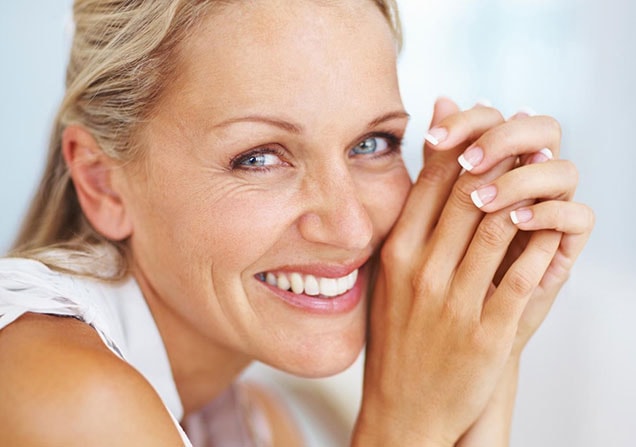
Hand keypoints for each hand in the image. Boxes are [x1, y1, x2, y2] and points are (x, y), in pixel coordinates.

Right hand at [352, 98, 592, 445]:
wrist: (404, 405)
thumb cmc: (398, 333)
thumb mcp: (389, 275)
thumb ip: (407, 221)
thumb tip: (418, 172)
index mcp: (396, 252)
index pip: (434, 180)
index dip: (468, 146)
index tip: (491, 131)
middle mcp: (421, 272)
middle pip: (468, 193)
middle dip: (503, 160)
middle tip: (526, 142)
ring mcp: (454, 302)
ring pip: (497, 226)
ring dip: (526, 195)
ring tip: (543, 178)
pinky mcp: (488, 333)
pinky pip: (522, 276)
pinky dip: (542, 245)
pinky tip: (551, 230)